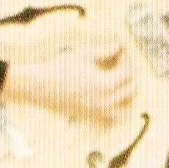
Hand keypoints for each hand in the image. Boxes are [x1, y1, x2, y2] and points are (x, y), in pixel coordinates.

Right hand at [0, 39, 136, 127]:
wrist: (38, 86)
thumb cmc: (58, 69)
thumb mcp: (84, 55)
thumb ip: (105, 51)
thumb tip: (118, 47)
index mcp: (105, 85)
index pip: (127, 72)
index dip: (126, 59)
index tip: (121, 51)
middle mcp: (104, 102)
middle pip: (131, 90)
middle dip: (130, 75)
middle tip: (122, 64)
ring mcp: (97, 112)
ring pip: (126, 110)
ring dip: (129, 97)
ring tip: (123, 85)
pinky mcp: (89, 116)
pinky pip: (111, 120)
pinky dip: (117, 113)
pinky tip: (113, 102)